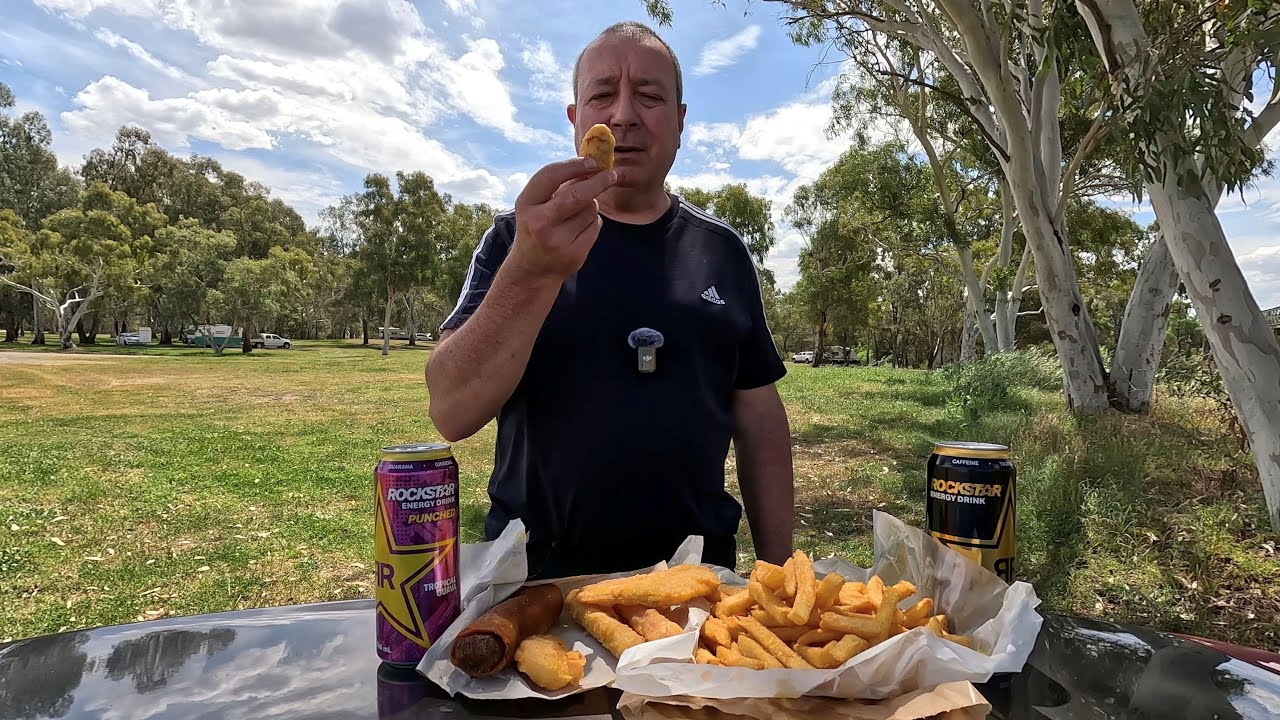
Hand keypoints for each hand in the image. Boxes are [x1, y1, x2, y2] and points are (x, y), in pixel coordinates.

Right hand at [508, 157, 616, 282]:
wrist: (533, 269)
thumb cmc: (537, 227)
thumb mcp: (537, 204)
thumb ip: (558, 186)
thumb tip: (590, 166)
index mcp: (526, 203)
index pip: (551, 176)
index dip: (574, 166)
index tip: (592, 162)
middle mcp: (539, 222)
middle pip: (577, 195)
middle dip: (598, 182)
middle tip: (611, 176)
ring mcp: (557, 241)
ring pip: (590, 211)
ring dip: (591, 206)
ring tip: (577, 215)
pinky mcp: (574, 254)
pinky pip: (596, 227)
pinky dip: (594, 223)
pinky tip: (579, 230)